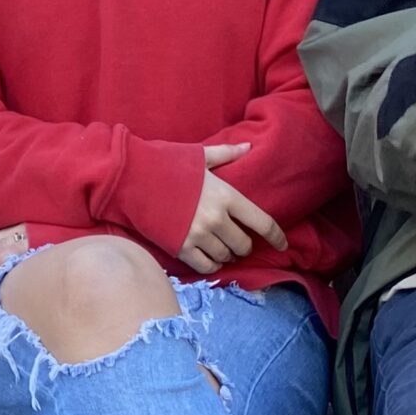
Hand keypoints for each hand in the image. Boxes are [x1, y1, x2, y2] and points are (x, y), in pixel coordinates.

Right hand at [178, 142, 284, 273]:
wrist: (133, 178)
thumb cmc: (167, 164)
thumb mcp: (200, 156)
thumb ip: (227, 154)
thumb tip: (248, 147)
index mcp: (226, 196)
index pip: (262, 222)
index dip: (276, 236)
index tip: (282, 244)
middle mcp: (216, 219)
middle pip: (243, 245)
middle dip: (243, 245)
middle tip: (236, 240)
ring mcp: (198, 236)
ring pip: (225, 257)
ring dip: (226, 255)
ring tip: (220, 247)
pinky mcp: (181, 248)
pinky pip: (206, 267)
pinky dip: (211, 265)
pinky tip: (208, 257)